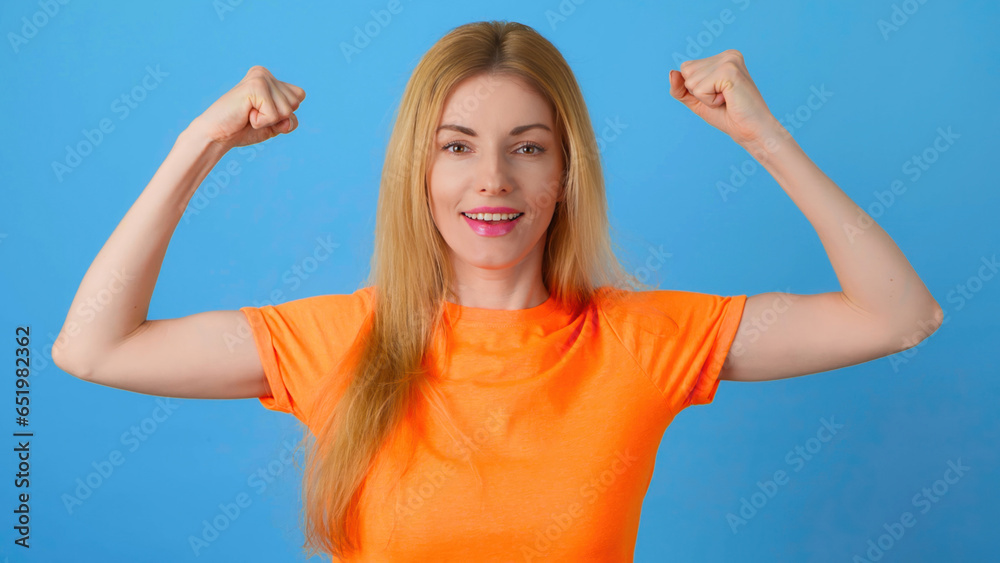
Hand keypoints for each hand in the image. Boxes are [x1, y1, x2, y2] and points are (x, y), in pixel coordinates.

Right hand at [188, 66, 305, 149]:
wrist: (217, 135)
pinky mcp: (255, 86)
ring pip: (287, 110)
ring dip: (269, 121)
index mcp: (270, 78)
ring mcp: (260, 77)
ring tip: (249, 115)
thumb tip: (288, 118)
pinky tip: (246, 115)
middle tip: (254, 116)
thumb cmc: (243, 129)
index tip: (262, 114)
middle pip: (295, 103)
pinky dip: (262, 122)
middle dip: (278, 118)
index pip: (299, 96)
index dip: (285, 114)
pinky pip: (275, 115)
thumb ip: (289, 120)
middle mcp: (264, 73)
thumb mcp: (274, 125)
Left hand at [669, 50, 778, 146]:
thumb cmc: (727, 116)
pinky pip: (699, 89)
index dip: (695, 88)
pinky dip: (709, 101)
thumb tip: (672, 72)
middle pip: (686, 71)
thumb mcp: (697, 101)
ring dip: (704, 97)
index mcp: (723, 57)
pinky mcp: (729, 71)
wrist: (750, 131)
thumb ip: (681, 88)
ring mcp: (729, 60)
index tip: (718, 95)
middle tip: (722, 98)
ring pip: (691, 81)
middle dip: (698, 92)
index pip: (686, 68)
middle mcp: (728, 55)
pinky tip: (727, 100)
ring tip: (725, 99)